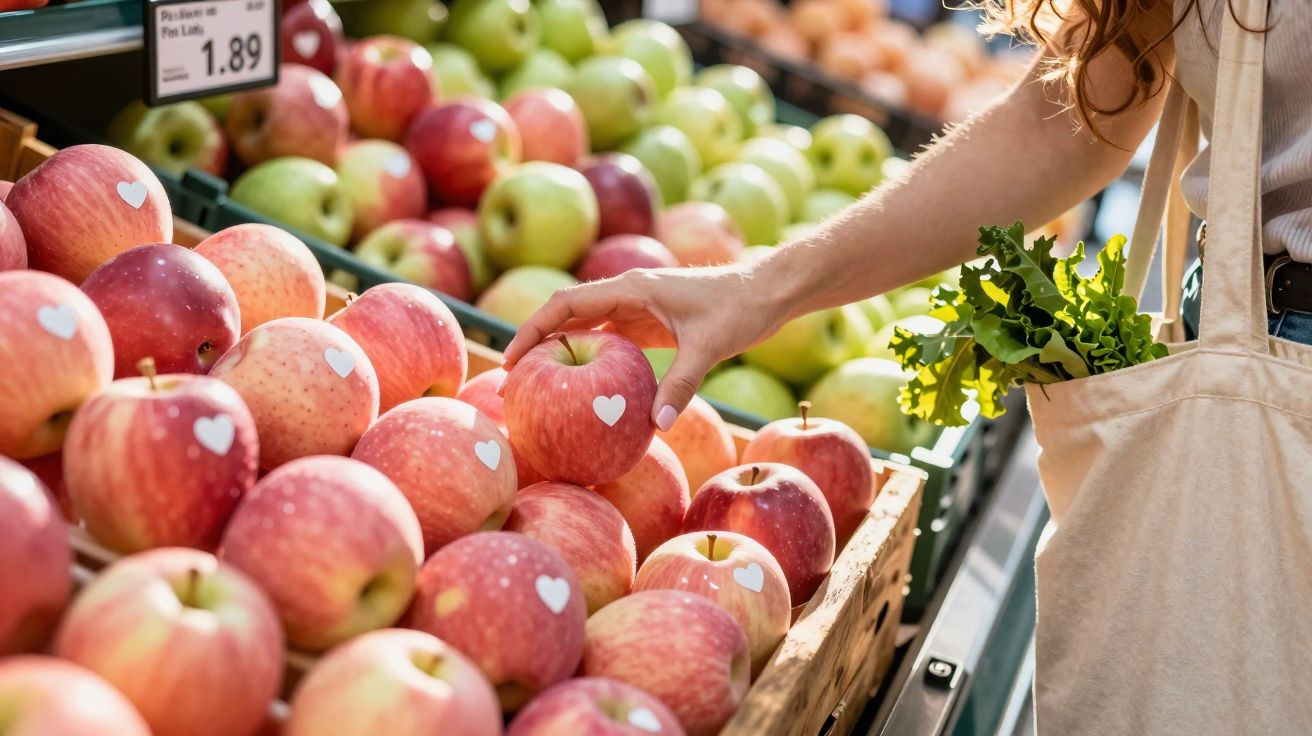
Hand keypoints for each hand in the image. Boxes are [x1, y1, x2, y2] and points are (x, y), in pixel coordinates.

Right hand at [502, 265, 786, 429]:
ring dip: (560, 352)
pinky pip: (608, 340)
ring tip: (537, 387)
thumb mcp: (709, 347)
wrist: (767, 291)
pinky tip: (582, 389)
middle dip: (536, 344)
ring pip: (585, 327)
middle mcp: (627, 293)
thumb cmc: (740, 308)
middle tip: (514, 382)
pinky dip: (589, 359)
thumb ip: (681, 384)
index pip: (567, 304)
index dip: (534, 329)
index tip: (512, 358)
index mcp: (632, 287)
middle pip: (566, 315)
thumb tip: (658, 426)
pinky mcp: (649, 323)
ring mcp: (637, 307)